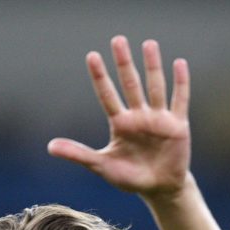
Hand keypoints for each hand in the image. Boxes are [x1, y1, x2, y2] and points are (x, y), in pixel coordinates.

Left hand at [48, 35, 191, 200]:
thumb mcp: (101, 165)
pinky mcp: (177, 125)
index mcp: (120, 123)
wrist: (159, 189)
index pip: (107, 95)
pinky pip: (179, 100)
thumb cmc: (129, 177)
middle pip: (130, 84)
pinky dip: (180, 83)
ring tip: (148, 44)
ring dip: (152, 66)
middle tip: (117, 40)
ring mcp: (158, 118)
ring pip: (154, 87)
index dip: (100, 76)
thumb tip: (49, 147)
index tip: (92, 56)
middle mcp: (138, 116)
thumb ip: (78, 154)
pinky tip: (179, 63)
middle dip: (124, 63)